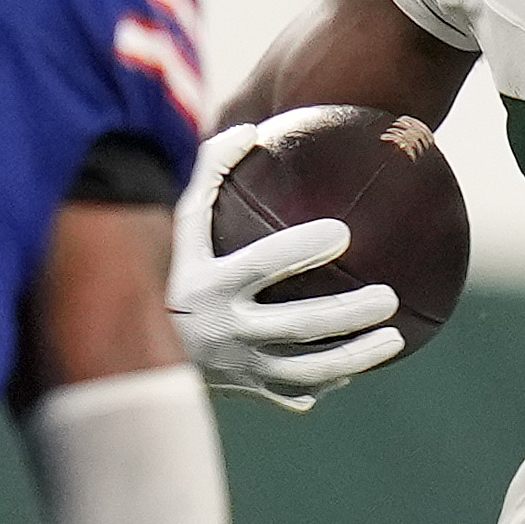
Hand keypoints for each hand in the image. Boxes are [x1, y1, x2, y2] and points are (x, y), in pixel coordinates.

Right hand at [170, 120, 401, 413]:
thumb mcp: (176, 222)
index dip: (301, 249)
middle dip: (350, 313)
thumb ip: (208, 174)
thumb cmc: (167, 268)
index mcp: (209, 285)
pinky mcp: (247, 393)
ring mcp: (239, 370)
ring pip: (309, 370)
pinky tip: (352, 369)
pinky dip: (326, 383)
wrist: (129, 346)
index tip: (342, 231)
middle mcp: (226, 331)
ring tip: (395, 339)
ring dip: (356, 357)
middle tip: (389, 296)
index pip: (262, 266)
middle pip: (301, 326)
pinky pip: (296, 393)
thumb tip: (250, 130)